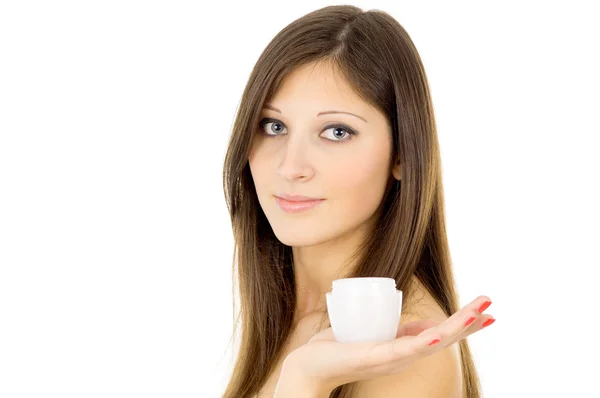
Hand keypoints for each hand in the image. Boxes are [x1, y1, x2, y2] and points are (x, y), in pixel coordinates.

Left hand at [283, 295, 493, 393]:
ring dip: (455, 327)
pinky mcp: (376, 356)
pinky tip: (436, 333)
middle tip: (491, 305)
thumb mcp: (380, 333)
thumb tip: (429, 324)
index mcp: (406, 349)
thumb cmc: (342, 347)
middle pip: (444, 338)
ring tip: (477, 312)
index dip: (466, 324)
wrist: (312, 365)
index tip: (490, 310)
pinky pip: (403, 349)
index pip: (443, 335)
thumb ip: (402, 329)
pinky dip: (422, 341)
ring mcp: (392, 357)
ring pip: (431, 341)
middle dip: (468, 322)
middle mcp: (404, 356)